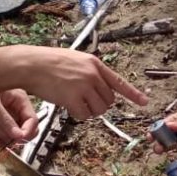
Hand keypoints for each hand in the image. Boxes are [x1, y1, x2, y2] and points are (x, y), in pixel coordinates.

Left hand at [0, 88, 37, 146]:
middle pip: (27, 127)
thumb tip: (18, 135)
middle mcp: (15, 107)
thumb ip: (6, 120)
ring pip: (16, 133)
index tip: (20, 139)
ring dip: (10, 140)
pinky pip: (6, 133)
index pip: (32, 118)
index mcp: (19, 98)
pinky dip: (2, 140)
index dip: (28, 130)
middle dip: (20, 136)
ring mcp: (7, 114)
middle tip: (11, 142)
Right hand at [18, 47, 148, 119]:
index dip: (133, 93)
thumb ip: (90, 72)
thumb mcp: (75, 59)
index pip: (119, 82)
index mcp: (95, 64)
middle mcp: (92, 75)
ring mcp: (83, 86)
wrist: (31, 64)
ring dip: (90, 111)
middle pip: (109, 100)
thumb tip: (100, 87)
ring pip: (99, 109)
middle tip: (85, 101)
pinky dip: (78, 115)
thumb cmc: (49, 62)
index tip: (145, 101)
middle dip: (99, 104)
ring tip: (76, 103)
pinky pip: (84, 115)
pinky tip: (69, 106)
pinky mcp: (73, 98)